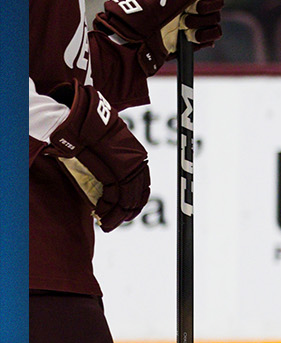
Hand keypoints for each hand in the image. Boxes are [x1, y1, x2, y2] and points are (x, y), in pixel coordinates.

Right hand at [44, 79, 149, 230]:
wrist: (76, 117)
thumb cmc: (85, 131)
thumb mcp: (101, 147)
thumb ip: (107, 164)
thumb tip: (106, 180)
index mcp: (135, 154)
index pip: (141, 184)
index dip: (134, 201)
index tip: (126, 212)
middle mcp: (136, 159)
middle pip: (137, 193)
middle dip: (126, 211)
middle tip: (114, 223)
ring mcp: (128, 164)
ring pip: (127, 197)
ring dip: (117, 215)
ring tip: (107, 225)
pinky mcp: (115, 169)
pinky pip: (115, 196)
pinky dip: (108, 210)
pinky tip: (101, 217)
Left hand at [96, 0, 227, 72]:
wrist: (132, 45)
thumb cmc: (143, 16)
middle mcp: (187, 1)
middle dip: (206, 6)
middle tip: (190, 10)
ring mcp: (190, 20)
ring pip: (215, 17)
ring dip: (202, 22)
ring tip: (183, 26)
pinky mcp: (193, 38)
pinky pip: (214, 33)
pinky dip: (206, 35)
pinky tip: (191, 37)